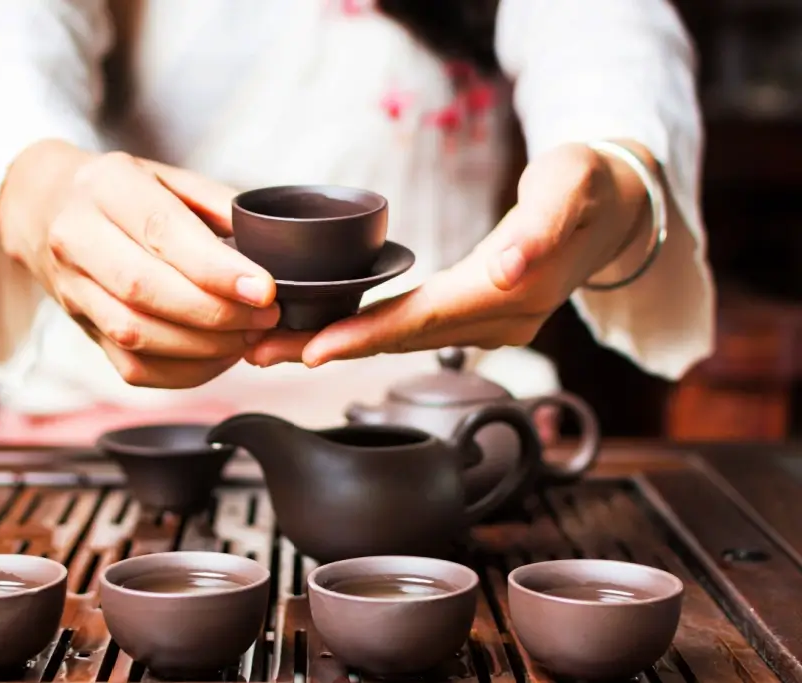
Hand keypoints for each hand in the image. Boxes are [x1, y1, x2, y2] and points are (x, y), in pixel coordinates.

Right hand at [0, 140, 279, 387]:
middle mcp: (78, 239)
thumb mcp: (165, 175)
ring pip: (136, 334)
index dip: (215, 269)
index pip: (162, 233)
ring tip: (248, 337)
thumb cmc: (119, 191)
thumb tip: (271, 242)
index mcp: (106, 187)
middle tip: (265, 317)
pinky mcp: (82, 330)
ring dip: (203, 347)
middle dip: (215, 312)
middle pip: (145, 290)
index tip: (264, 289)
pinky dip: (184, 372)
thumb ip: (216, 203)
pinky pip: (132, 368)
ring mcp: (73, 290)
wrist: (42, 208)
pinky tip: (219, 357)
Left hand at [245, 141, 655, 367]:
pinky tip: (326, 334)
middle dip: (328, 350)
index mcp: (512, 292)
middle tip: (258, 354)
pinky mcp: (479, 317)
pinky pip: (413, 330)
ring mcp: (490, 325)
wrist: (616, 210)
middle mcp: (498, 321)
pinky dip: (366, 334)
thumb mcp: (572, 187)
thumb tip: (509, 270)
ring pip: (401, 342)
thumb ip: (542, 228)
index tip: (310, 352)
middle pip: (399, 340)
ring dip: (338, 347)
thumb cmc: (588, 186)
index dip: (365, 337)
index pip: (423, 320)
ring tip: (273, 348)